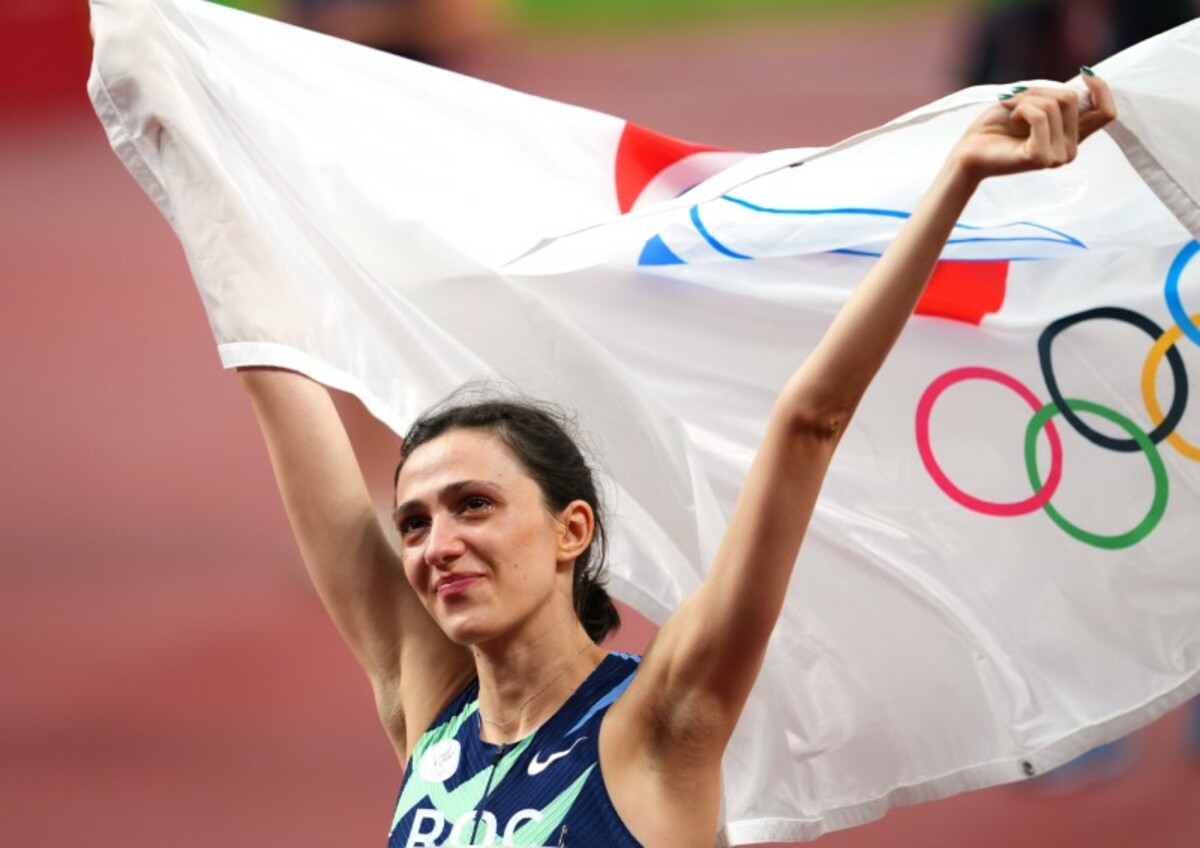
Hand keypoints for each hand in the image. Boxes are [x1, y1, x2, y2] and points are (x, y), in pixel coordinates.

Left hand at [951, 73, 1116, 183]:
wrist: (968, 151)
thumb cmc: (996, 126)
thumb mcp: (1033, 102)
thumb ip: (1060, 97)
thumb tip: (1087, 77)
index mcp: (1071, 137)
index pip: (1107, 113)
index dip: (1101, 88)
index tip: (1084, 74)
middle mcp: (1069, 150)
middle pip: (1073, 99)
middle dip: (1041, 90)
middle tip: (1017, 100)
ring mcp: (1057, 157)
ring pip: (1055, 105)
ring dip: (1027, 98)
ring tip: (1011, 112)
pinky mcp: (1040, 158)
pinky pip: (1040, 116)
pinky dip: (1022, 108)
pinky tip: (1011, 119)